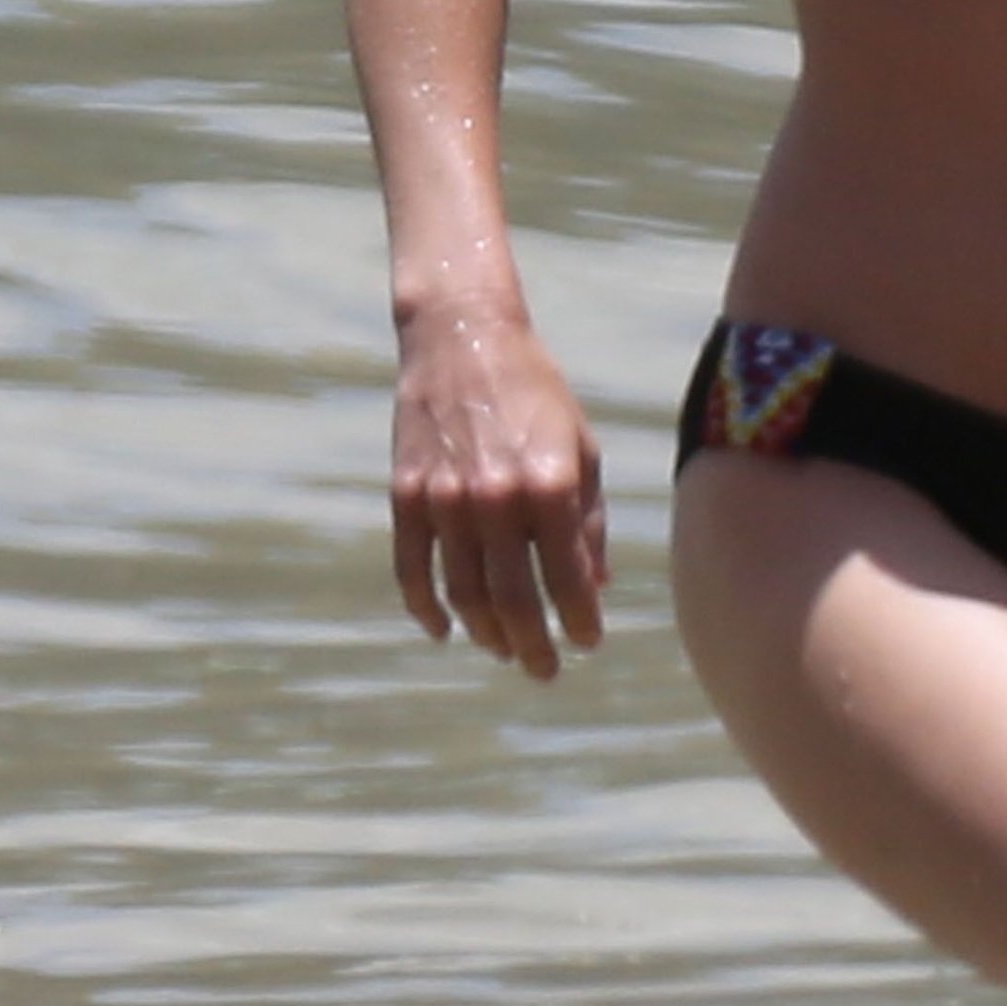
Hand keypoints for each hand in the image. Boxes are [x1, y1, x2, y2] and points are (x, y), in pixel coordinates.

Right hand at [388, 301, 606, 671]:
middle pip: (513, 601)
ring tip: (504, 649)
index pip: (569, 578)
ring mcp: (446, 499)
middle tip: (545, 669)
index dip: (582, 620)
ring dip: (486, 632)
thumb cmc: (536, 392)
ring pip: (462, 594)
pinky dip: (425, 608)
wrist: (463, 336)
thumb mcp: (581, 447)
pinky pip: (411, 570)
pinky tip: (444, 628)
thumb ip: (588, 519)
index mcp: (550, 485)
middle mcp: (497, 498)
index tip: (589, 641)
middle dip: (534, 645)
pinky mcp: (407, 494)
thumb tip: (598, 584)